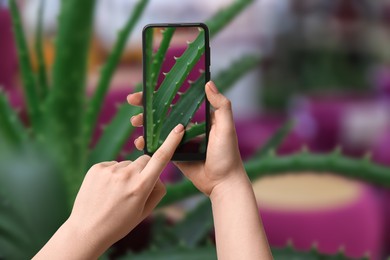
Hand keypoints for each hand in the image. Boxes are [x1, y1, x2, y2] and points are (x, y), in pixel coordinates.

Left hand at [65, 124, 183, 253]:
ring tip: (116, 193)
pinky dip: (113, 174)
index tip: (178, 128)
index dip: (172, 142)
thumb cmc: (119, 223)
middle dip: (145, 169)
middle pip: (145, 160)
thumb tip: (157, 175)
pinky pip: (113, 165)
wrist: (87, 230)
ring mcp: (110, 170)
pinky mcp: (97, 168)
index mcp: (141, 187)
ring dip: (127, 173)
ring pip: (128, 164)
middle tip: (135, 188)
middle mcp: (126, 175)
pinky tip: (106, 189)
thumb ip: (157, 190)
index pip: (161, 158)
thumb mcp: (144, 211)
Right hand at [127, 81, 245, 196]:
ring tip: (134, 122)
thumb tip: (209, 83)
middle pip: (164, 114)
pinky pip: (158, 147)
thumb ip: (221, 106)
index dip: (163, 94)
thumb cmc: (228, 155)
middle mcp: (188, 128)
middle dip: (146, 107)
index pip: (178, 101)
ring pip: (158, 130)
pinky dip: (147, 144)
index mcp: (199, 118)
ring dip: (144, 124)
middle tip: (133, 101)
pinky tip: (139, 142)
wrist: (223, 183)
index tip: (148, 89)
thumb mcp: (226, 128)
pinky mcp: (174, 156)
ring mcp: (179, 142)